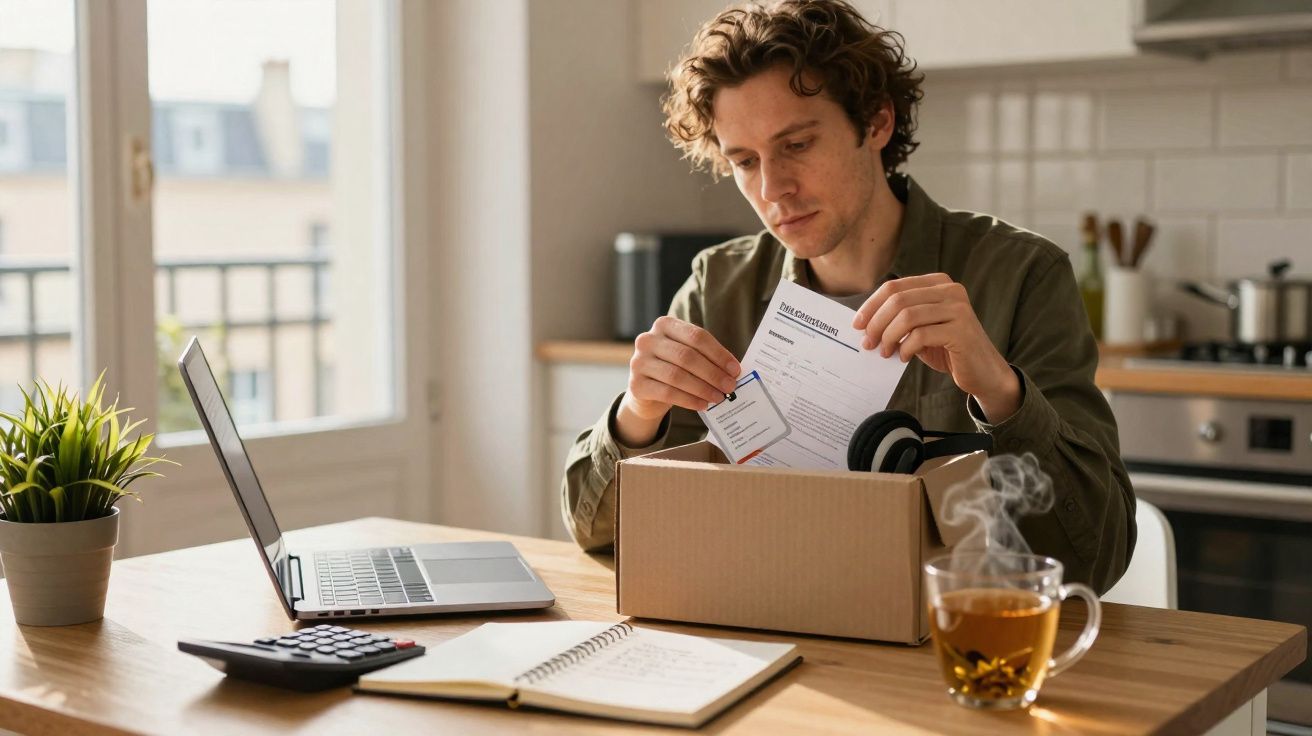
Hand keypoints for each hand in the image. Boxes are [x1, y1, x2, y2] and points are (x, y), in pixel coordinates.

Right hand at [616, 316, 740, 445]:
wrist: (647, 389)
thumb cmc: (674, 367)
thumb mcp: (687, 355)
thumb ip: (706, 357)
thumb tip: (733, 371)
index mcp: (664, 325)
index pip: (696, 336)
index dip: (718, 353)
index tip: (735, 369)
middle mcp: (647, 340)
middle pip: (687, 356)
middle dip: (713, 373)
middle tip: (730, 386)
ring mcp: (638, 362)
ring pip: (677, 375)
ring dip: (703, 388)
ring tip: (719, 397)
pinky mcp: (636, 385)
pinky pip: (667, 393)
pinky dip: (689, 400)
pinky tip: (703, 405)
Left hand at [851, 273, 1020, 422]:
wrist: (982, 372)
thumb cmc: (947, 349)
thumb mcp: (920, 328)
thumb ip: (899, 320)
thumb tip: (864, 324)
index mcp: (938, 283)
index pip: (895, 287)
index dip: (871, 305)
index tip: (857, 324)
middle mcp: (950, 290)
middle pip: (898, 299)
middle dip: (876, 322)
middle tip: (867, 343)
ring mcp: (958, 309)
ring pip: (907, 316)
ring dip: (889, 336)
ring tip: (884, 352)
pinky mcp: (961, 330)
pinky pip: (921, 335)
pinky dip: (906, 348)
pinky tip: (902, 357)